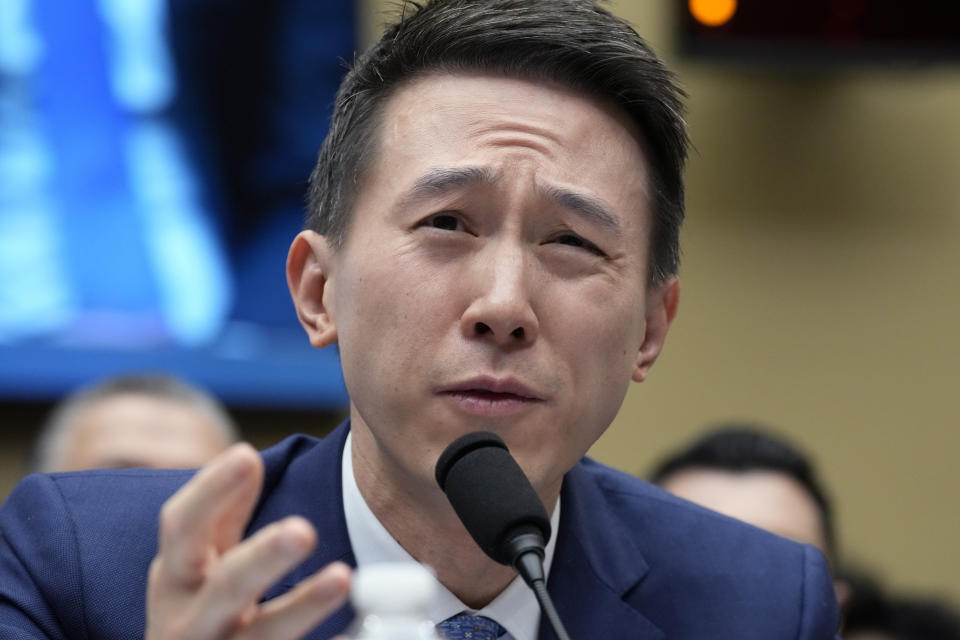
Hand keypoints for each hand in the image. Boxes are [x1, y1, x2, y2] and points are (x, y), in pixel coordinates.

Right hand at [146, 443, 350, 639]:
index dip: (210, 491)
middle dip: (263, 557)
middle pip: (226, 586)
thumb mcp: (193, 567)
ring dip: (303, 607)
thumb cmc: (195, 616)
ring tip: (341, 577)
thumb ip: (221, 516)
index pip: (182, 528)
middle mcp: (189, 623)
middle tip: (303, 530)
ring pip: (263, 636)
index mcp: (175, 580)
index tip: (246, 455)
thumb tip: (247, 455)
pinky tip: (350, 636)